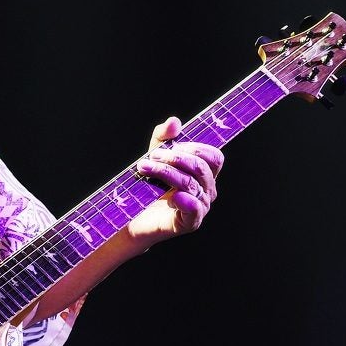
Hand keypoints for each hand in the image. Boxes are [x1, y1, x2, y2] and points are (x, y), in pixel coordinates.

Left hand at [130, 116, 223, 247]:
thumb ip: (164, 138)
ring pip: (191, 184)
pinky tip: (171, 196)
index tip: (171, 146)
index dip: (195, 148)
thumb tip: (174, 122)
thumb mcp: (154, 156)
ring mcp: (200, 208)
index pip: (214, 157)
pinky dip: (184, 200)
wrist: (131, 216)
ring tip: (144, 168)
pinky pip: (194, 209)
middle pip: (201, 168)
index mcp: (205, 175)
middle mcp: (207, 191)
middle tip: (152, 157)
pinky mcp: (189, 223)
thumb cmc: (147, 186)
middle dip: (175, 158)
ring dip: (166, 172)